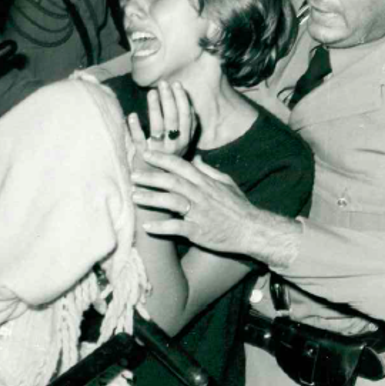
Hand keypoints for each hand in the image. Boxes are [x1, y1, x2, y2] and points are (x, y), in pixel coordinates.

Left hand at [128, 80, 195, 161]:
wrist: (157, 190)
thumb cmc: (169, 164)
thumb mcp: (182, 146)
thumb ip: (187, 128)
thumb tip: (190, 107)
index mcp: (185, 142)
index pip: (186, 117)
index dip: (182, 100)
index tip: (176, 85)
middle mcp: (174, 147)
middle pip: (173, 119)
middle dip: (169, 99)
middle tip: (163, 84)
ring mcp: (159, 152)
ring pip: (158, 128)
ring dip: (155, 108)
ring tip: (151, 93)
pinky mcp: (143, 158)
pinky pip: (140, 141)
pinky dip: (135, 128)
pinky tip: (131, 116)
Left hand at [131, 151, 261, 254]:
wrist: (251, 230)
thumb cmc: (237, 207)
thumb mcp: (226, 183)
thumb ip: (208, 171)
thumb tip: (195, 158)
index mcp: (206, 182)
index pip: (181, 165)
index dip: (162, 158)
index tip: (145, 154)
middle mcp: (201, 195)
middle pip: (172, 182)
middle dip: (151, 177)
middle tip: (133, 175)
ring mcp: (199, 213)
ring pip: (172, 202)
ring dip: (151, 199)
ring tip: (134, 197)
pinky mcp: (199, 231)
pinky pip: (177, 228)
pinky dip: (161, 227)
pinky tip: (146, 226)